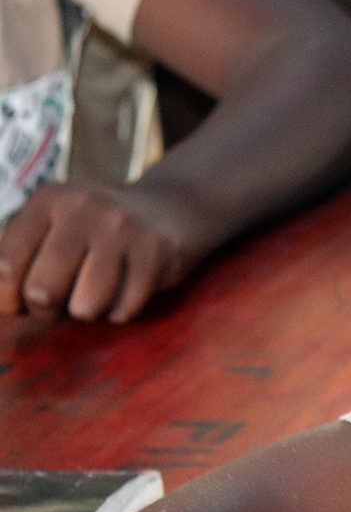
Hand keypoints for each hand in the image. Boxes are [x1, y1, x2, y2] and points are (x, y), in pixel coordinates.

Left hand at [0, 182, 200, 322]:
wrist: (172, 207)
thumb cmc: (99, 229)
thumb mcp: (55, 223)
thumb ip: (22, 253)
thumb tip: (5, 302)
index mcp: (49, 199)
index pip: (6, 265)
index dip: (8, 297)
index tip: (21, 302)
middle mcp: (84, 208)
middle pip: (42, 290)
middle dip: (47, 310)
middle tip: (60, 303)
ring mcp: (123, 228)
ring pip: (85, 306)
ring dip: (88, 312)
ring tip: (94, 296)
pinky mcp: (157, 252)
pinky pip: (124, 309)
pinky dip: (120, 311)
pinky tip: (125, 291)